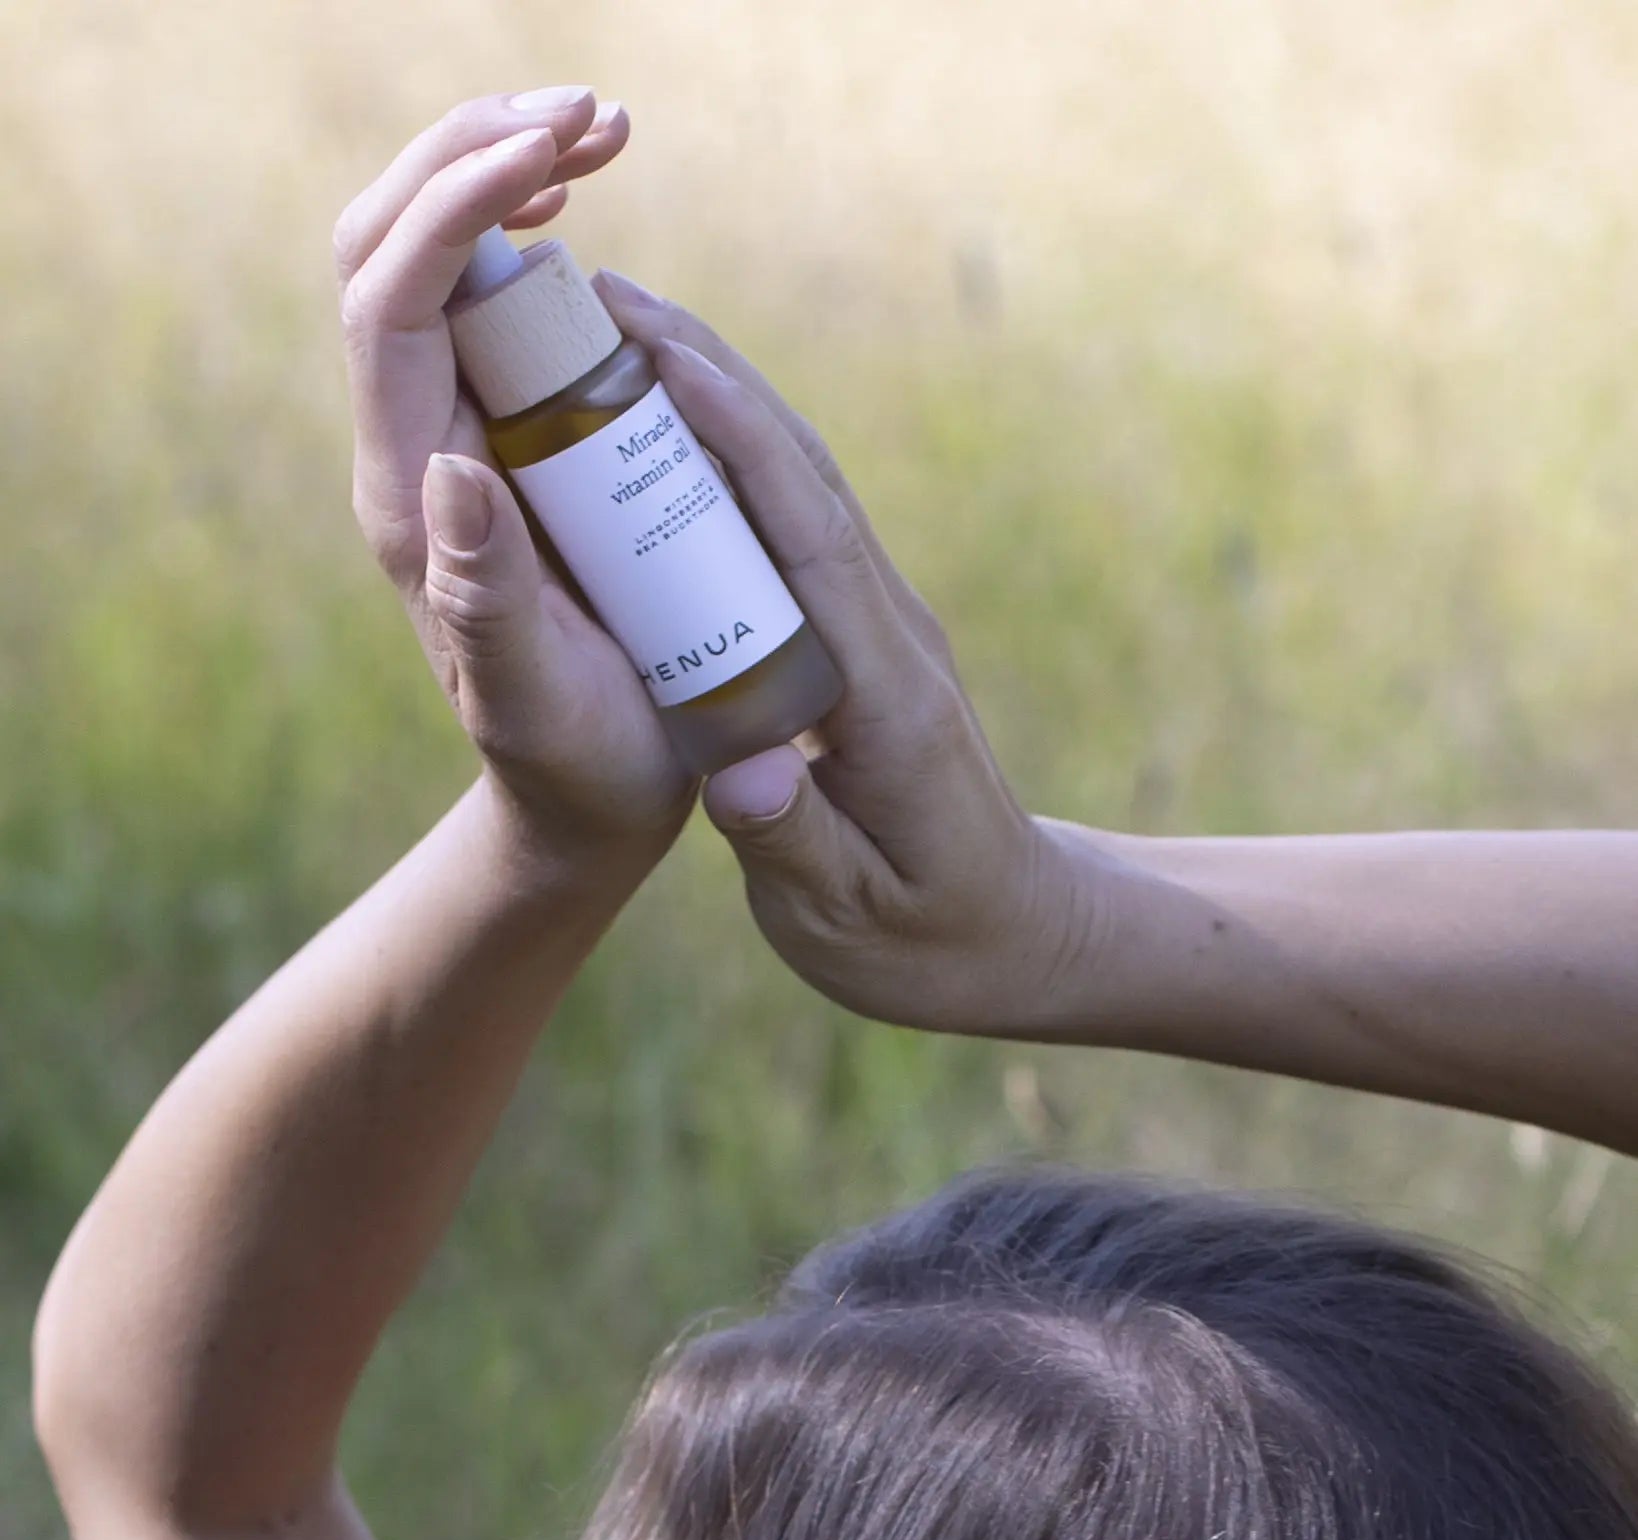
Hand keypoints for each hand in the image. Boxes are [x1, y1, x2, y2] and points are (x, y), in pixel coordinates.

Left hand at [335, 95, 692, 854]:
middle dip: (473, 156)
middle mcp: (418, 444)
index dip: (455, 206)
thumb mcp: (535, 695)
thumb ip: (488, 599)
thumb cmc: (573, 761)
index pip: (390, 301)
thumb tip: (448, 467)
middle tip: (592, 118)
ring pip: (438, 260)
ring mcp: (459, 434)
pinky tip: (588, 209)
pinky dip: (533, 228)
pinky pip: (493, 305)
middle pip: (392, 248)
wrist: (586, 796)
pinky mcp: (509, 439)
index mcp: (410, 495)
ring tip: (604, 133)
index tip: (553, 159)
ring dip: (504, 174)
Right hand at [590, 273, 1107, 1035]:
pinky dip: (735, 467)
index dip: (743, 448)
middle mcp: (892, 642)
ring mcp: (883, 634)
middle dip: (717, 384)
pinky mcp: (865, 644)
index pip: (814, 547)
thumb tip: (730, 775)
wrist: (1019, 938)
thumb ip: (793, 845)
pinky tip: (671, 435)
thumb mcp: (850, 921)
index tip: (668, 362)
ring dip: (724, 406)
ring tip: (625, 336)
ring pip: (804, 492)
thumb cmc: (934, 943)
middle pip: (808, 484)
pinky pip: (796, 534)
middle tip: (613, 304)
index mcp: (887, 701)